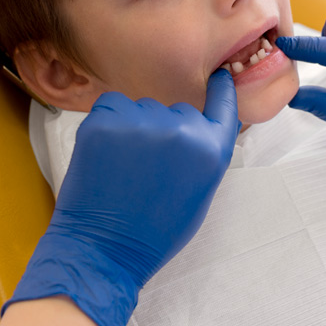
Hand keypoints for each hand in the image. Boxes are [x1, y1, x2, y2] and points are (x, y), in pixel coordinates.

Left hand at [4, 69, 239, 325]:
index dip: (220, 89)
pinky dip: (107, 121)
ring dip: (133, 126)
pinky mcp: (103, 120)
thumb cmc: (154, 230)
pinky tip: (105, 153)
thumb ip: (204, 154)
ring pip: (141, 107)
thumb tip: (197, 125)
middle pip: (175, 110)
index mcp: (209, 151)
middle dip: (164, 129)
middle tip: (147, 166)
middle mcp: (181, 130)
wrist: (104, 248)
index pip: (222, 105)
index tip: (218, 76)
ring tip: (123, 165)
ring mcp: (140, 122)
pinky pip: (111, 105)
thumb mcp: (199, 193)